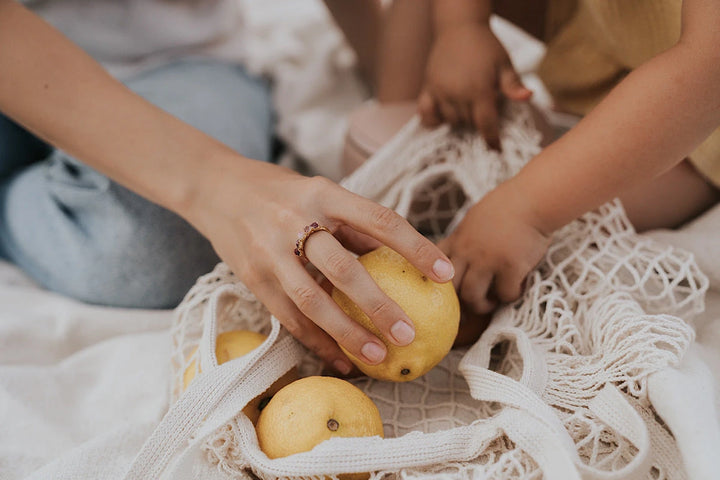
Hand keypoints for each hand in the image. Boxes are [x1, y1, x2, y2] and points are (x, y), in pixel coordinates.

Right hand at [185, 156, 454, 374]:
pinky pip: (288, 317)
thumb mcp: (319, 193)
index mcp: (322, 194)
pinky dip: (316, 341)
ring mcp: (269, 252)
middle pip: (342, 268)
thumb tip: (400, 258)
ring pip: (311, 301)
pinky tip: (340, 360)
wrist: (215, 188)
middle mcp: (294, 221)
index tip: (444, 275)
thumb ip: (354, 224)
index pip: (379, 220)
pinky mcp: (252, 277)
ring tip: (377, 356)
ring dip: (346, 334)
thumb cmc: (280, 192)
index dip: (415, 248)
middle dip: (378, 305)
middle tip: (408, 334)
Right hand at [419, 23, 531, 147]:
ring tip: (468, 108)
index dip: (491, 139)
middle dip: (478, 123)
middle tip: (485, 112)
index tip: (496, 149)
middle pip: (468, 123)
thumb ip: (513, 85)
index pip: (485, 123)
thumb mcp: (505, 63)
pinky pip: (426, 113)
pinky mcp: (428, 88)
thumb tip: (527, 97)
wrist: (459, 27)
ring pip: (450, 120)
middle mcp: (457, 93)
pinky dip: (433, 120)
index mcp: (479, 88)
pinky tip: (442, 118)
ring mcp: (440, 91)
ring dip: (460, 120)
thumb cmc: (486, 46)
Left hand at [438, 182, 549, 314]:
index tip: (445, 292)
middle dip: (457, 302)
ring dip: (482, 305)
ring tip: (492, 301)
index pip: (431, 265)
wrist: (532, 199)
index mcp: (456, 239)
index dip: (435, 282)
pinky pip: (505, 294)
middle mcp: (467, 251)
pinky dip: (511, 295)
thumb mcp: (473, 220)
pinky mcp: (510, 267)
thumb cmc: (507, 208)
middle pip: (449, 288)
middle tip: (468, 307)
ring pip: (472, 297)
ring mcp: (487, 260)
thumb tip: (457, 260)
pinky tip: (516, 287)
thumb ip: (463, 240)